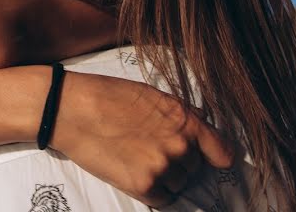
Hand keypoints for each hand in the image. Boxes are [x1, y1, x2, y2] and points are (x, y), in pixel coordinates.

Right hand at [51, 72, 233, 207]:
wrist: (72, 109)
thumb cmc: (107, 96)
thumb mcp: (152, 96)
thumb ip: (180, 116)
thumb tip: (201, 129)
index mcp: (185, 120)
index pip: (222, 152)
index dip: (215, 157)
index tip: (209, 159)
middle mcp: (180, 145)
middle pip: (194, 169)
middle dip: (178, 163)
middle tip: (149, 149)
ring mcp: (163, 167)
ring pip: (178, 185)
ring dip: (164, 178)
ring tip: (136, 158)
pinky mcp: (144, 185)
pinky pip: (162, 199)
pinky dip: (151, 191)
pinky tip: (131, 171)